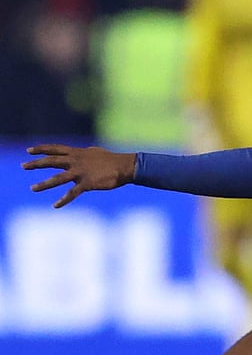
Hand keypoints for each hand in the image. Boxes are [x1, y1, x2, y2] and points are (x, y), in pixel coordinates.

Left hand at [22, 144, 136, 208]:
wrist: (125, 166)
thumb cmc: (111, 160)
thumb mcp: (94, 153)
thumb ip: (83, 154)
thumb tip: (80, 153)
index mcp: (78, 153)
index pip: (56, 149)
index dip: (41, 149)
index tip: (29, 150)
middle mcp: (76, 161)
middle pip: (52, 161)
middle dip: (36, 164)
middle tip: (24, 166)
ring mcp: (81, 172)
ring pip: (58, 178)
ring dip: (44, 184)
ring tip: (33, 188)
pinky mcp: (87, 183)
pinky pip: (72, 193)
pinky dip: (64, 200)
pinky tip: (56, 205)